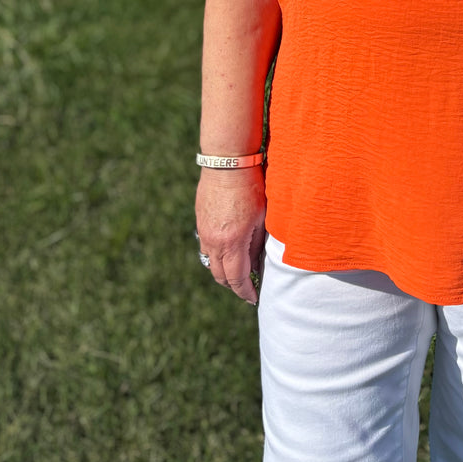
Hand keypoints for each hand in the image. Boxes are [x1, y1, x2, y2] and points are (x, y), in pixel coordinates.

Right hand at [195, 166, 266, 303]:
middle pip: (220, 275)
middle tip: (247, 287)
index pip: (237, 278)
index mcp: (232, 242)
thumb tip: (255, 266)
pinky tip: (228, 250)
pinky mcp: (200, 222)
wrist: (227, 162)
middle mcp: (214, 241)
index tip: (254, 299)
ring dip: (223, 271)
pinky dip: (216, 255)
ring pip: (210, 262)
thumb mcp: (262, 217)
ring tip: (238, 271)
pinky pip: (206, 247)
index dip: (245, 291)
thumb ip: (257, 245)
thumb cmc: (251, 186)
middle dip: (233, 285)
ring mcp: (204, 232)